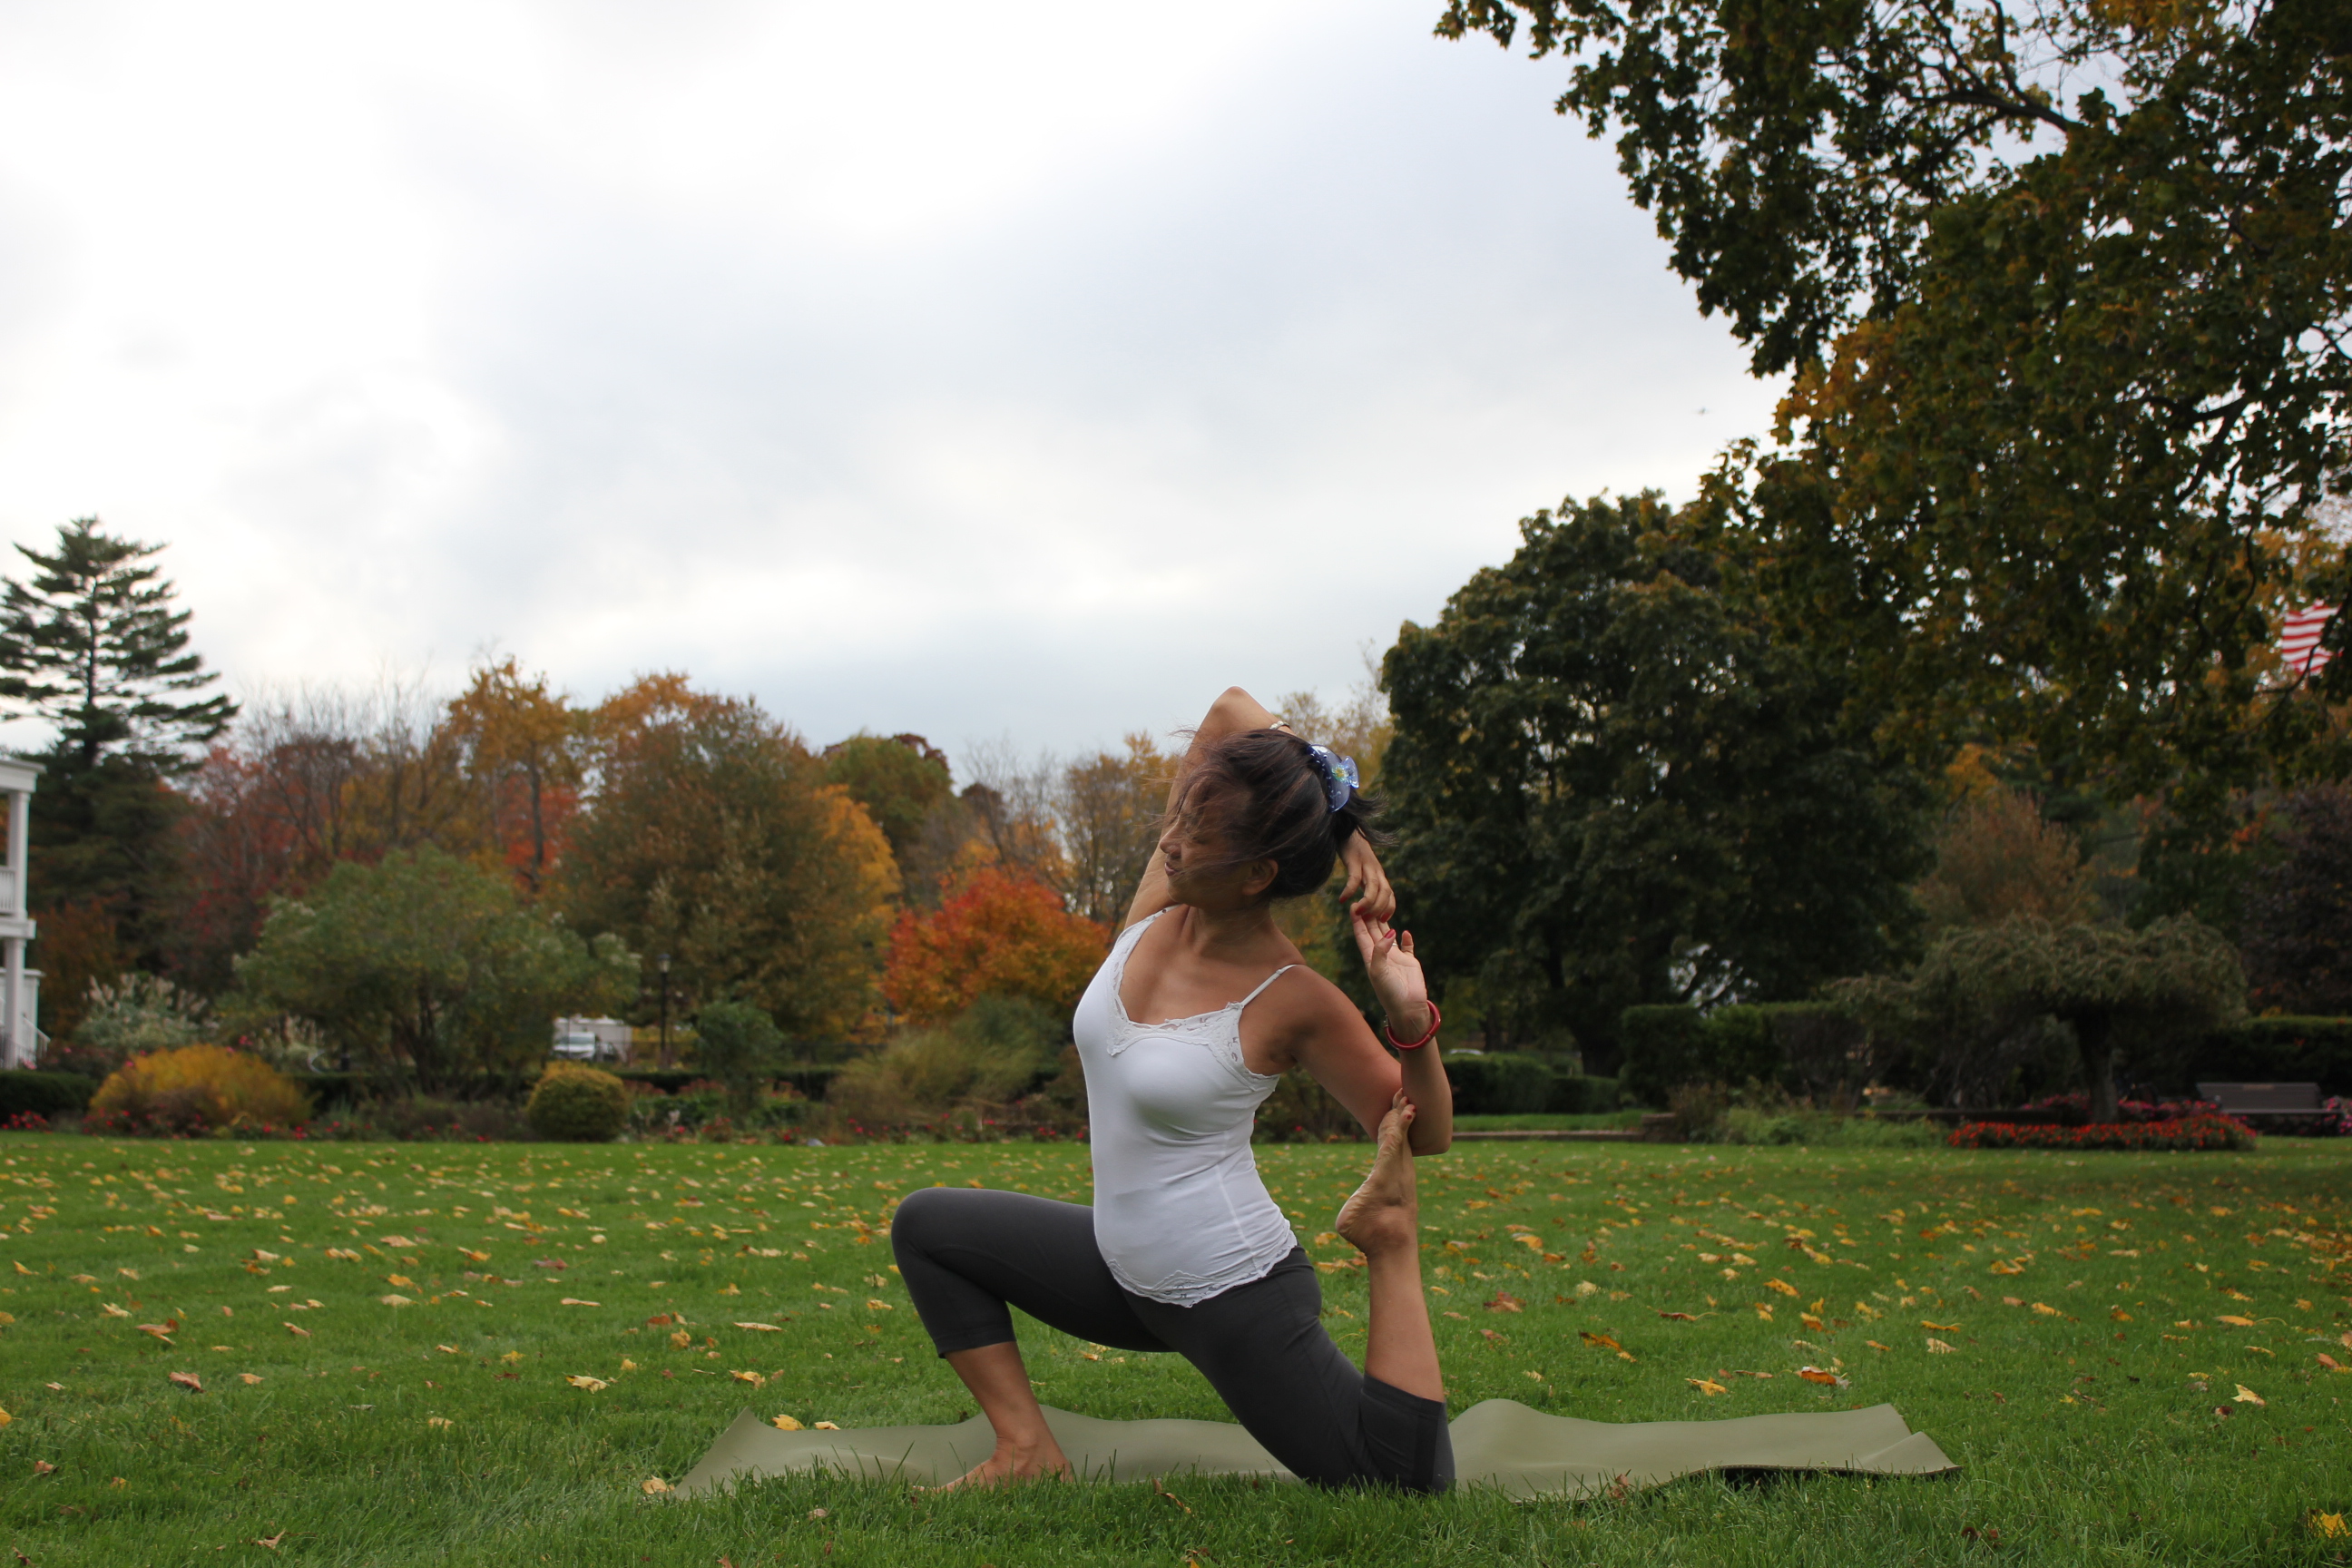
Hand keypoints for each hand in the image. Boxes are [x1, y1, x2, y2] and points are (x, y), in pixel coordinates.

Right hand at [1336, 836, 1393, 921]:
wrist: (1346, 829)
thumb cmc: (1353, 851)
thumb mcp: (1363, 868)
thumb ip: (1365, 881)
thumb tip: (1365, 899)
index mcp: (1378, 873)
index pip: (1390, 894)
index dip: (1389, 908)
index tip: (1383, 920)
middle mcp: (1376, 870)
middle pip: (1385, 892)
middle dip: (1378, 908)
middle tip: (1367, 919)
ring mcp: (1366, 864)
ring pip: (1373, 887)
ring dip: (1367, 902)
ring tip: (1357, 913)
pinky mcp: (1354, 860)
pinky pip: (1354, 878)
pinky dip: (1350, 890)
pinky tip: (1342, 899)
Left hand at [1349, 909, 1428, 1040]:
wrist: (1408, 1009)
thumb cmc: (1390, 994)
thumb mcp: (1379, 973)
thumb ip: (1380, 952)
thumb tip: (1389, 933)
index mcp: (1370, 958)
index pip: (1362, 935)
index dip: (1357, 921)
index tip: (1353, 906)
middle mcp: (1382, 956)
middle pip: (1374, 932)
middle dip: (1369, 917)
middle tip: (1367, 899)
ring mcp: (1396, 958)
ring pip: (1389, 936)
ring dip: (1385, 923)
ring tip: (1382, 907)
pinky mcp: (1410, 962)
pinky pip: (1407, 946)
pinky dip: (1406, 939)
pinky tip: (1405, 931)